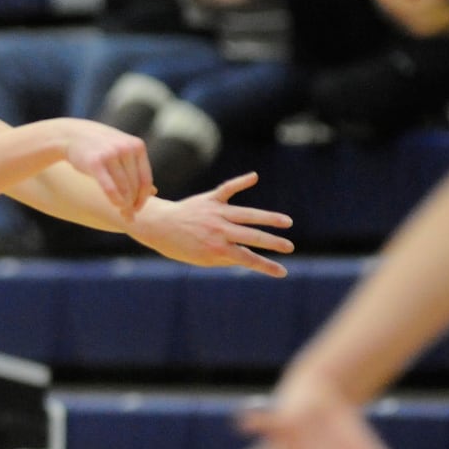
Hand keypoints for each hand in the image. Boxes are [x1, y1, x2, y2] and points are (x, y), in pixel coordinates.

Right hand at [54, 118, 154, 218]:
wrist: (73, 135)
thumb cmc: (101, 147)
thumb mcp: (122, 152)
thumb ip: (137, 169)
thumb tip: (154, 192)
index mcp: (137, 146)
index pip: (145, 179)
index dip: (143, 197)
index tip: (138, 209)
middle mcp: (126, 149)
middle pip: (134, 185)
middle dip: (133, 203)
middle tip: (129, 216)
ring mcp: (111, 154)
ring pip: (124, 188)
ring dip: (125, 205)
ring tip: (124, 215)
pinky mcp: (95, 162)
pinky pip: (109, 187)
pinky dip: (115, 199)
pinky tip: (117, 206)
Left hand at [128, 172, 293, 272]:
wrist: (158, 226)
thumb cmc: (180, 246)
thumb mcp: (201, 259)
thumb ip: (224, 258)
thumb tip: (247, 259)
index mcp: (217, 248)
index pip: (248, 259)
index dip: (266, 266)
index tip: (283, 271)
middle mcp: (219, 230)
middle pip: (252, 236)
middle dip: (273, 242)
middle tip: (290, 246)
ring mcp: (216, 213)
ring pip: (247, 214)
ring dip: (268, 218)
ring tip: (287, 221)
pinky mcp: (210, 199)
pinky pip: (227, 189)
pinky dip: (241, 182)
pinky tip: (254, 176)